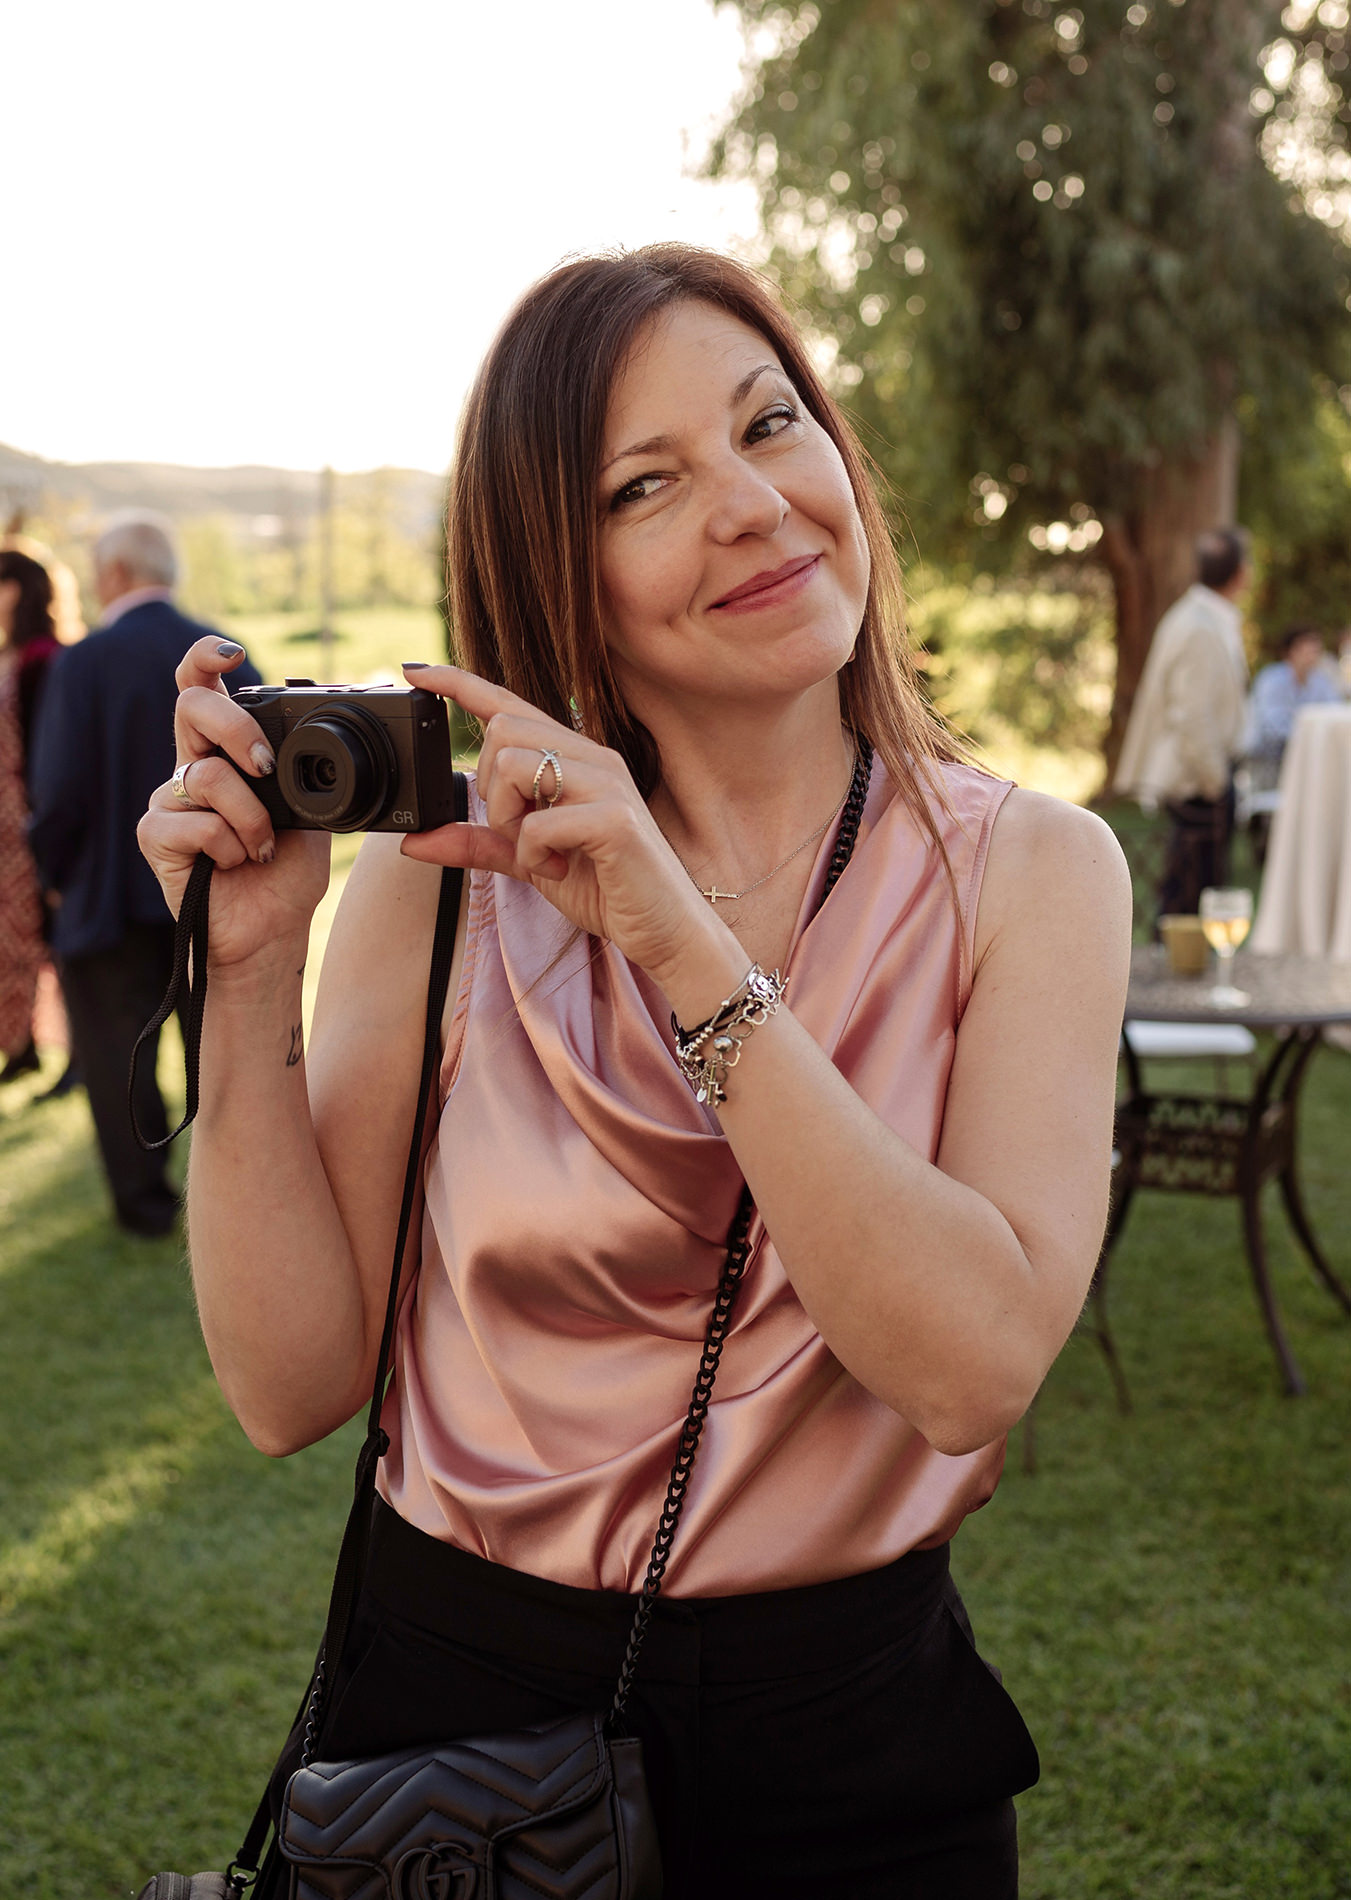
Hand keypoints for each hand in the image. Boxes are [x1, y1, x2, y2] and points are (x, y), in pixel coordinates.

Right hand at [138, 639, 330, 973]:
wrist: (272, 928)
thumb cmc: (286, 870)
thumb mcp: (312, 810)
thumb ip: (305, 771)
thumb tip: (328, 733)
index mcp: (226, 752)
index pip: (202, 688)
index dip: (206, 659)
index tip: (233, 653)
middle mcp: (193, 767)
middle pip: (191, 708)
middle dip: (237, 729)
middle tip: (266, 766)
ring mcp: (170, 801)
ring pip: (206, 777)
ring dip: (251, 818)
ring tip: (261, 848)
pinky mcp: (156, 836)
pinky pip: (194, 823)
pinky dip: (230, 846)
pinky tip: (235, 863)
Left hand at [399, 663, 719, 981]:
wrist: (667, 930)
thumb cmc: (607, 888)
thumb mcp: (529, 861)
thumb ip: (477, 843)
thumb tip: (414, 840)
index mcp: (575, 758)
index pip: (510, 705)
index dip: (459, 683)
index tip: (416, 672)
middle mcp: (594, 758)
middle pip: (503, 729)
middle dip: (490, 788)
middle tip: (519, 833)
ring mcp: (608, 784)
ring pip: (514, 766)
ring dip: (510, 820)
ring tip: (542, 852)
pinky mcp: (615, 820)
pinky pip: (539, 823)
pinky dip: (535, 855)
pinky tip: (562, 868)